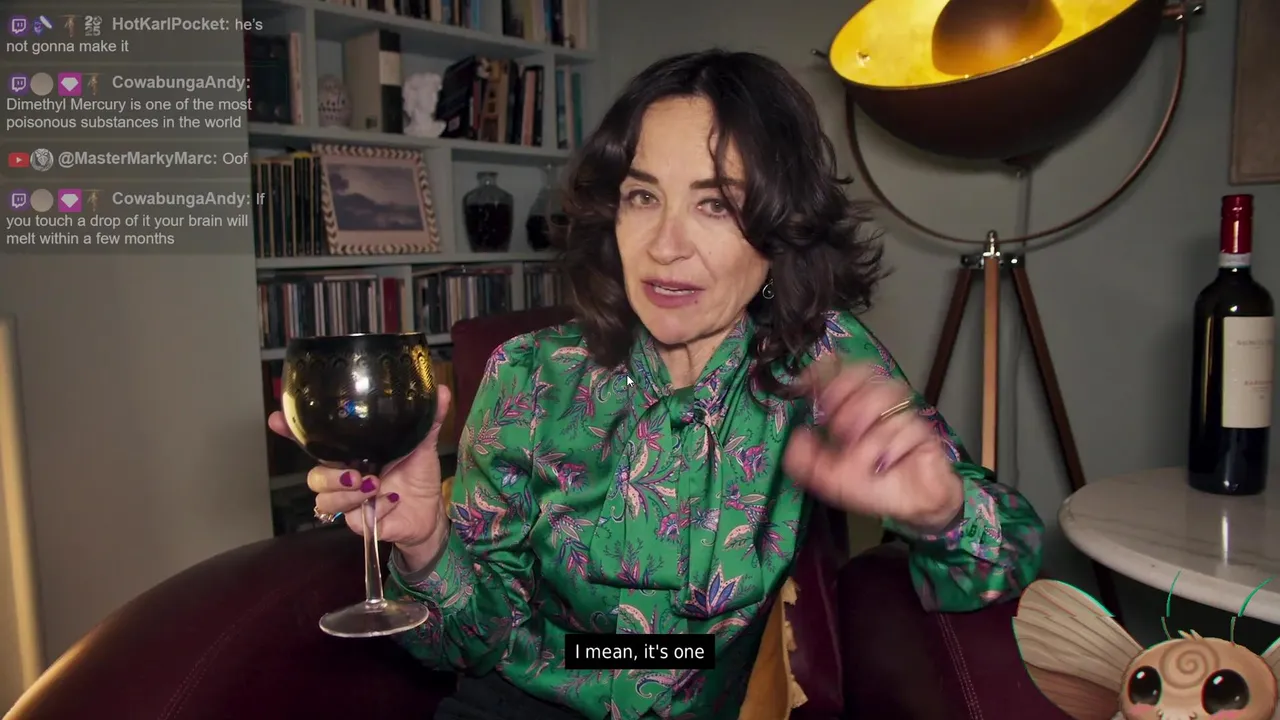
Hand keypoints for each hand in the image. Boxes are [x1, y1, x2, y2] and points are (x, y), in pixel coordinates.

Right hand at [268, 386, 452, 560]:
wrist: (432, 514)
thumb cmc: (418, 477)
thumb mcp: (423, 445)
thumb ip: (429, 419)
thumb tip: (442, 390)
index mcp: (352, 454)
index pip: (312, 443)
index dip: (290, 432)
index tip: (277, 419)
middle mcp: (344, 478)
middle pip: (312, 477)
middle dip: (328, 476)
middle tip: (357, 473)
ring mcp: (350, 503)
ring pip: (324, 501)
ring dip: (349, 494)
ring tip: (376, 486)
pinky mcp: (360, 525)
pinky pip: (353, 520)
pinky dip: (375, 510)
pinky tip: (392, 501)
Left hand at [783, 361, 963, 532]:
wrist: (910, 509)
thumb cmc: (874, 487)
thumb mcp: (831, 478)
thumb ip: (807, 462)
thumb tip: (796, 438)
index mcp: (859, 411)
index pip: (848, 377)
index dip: (828, 371)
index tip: (807, 380)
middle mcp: (882, 410)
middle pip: (871, 382)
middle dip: (852, 404)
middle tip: (840, 431)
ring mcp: (905, 419)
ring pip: (890, 406)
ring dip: (872, 434)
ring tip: (863, 456)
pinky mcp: (925, 435)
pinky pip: (910, 430)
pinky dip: (894, 448)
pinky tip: (887, 464)